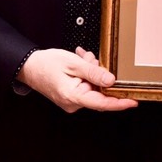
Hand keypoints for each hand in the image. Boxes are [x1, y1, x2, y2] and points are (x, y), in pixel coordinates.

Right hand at [18, 47, 138, 112]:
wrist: (28, 66)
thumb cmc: (46, 64)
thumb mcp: (73, 64)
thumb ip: (93, 72)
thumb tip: (112, 80)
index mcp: (73, 97)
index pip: (102, 103)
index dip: (119, 102)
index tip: (133, 101)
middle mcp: (73, 103)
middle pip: (98, 91)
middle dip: (99, 74)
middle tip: (89, 58)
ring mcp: (71, 101)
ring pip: (92, 87)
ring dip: (91, 71)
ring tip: (81, 58)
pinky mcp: (71, 97)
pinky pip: (85, 86)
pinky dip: (85, 74)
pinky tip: (80, 62)